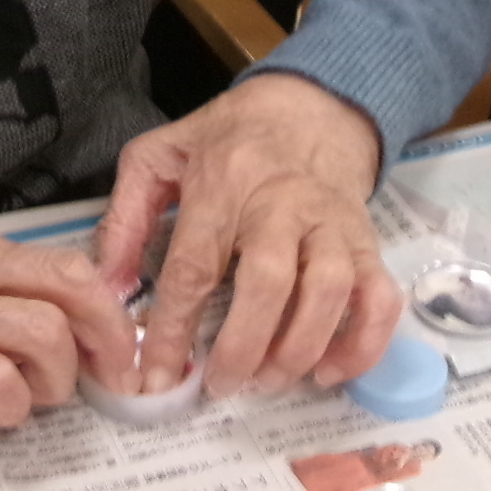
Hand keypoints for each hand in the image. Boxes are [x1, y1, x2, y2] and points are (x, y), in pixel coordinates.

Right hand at [0, 198, 137, 426]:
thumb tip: (9, 305)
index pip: (51, 256)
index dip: (93, 304)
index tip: (103, 336)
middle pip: (71, 282)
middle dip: (108, 335)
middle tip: (112, 373)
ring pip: (45, 333)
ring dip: (56, 380)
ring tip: (31, 398)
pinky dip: (10, 408)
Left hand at [95, 73, 399, 401]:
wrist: (309, 106)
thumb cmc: (225, 140)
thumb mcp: (158, 157)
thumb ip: (126, 218)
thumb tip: (111, 288)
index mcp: (222, 183)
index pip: (194, 265)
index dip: (173, 328)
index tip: (155, 376)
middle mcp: (281, 203)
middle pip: (268, 281)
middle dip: (242, 345)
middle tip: (220, 385)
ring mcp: (330, 223)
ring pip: (328, 290)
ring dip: (299, 348)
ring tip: (267, 380)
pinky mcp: (367, 241)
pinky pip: (379, 297)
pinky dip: (363, 343)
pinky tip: (330, 371)